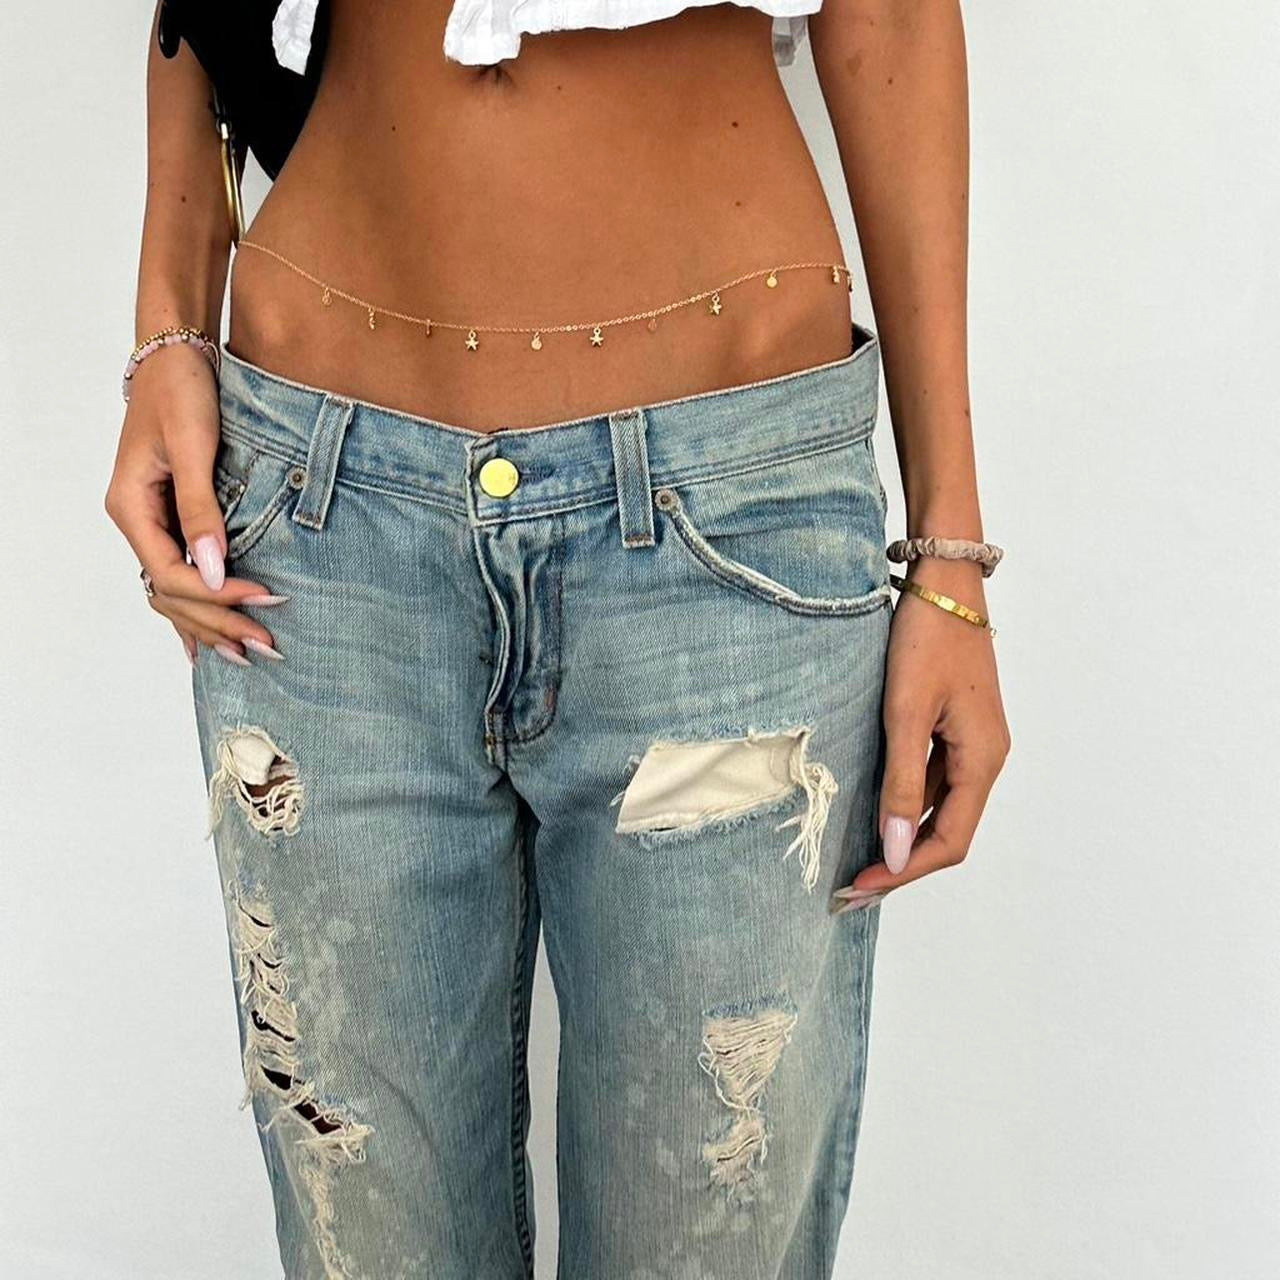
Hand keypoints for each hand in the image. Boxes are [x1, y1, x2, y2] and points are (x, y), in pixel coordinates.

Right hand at [104, 343, 285, 665]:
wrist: (177, 355)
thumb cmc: (183, 391)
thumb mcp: (193, 447)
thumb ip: (202, 509)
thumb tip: (214, 570)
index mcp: (132, 507)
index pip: (170, 573)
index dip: (216, 595)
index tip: (264, 599)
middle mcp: (136, 520)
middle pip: (171, 592)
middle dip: (218, 621)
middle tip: (267, 644)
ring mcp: (151, 522)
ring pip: (174, 591)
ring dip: (210, 623)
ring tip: (247, 656)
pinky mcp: (171, 519)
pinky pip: (178, 575)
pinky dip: (197, 608)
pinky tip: (208, 643)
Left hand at [835, 557, 1010, 909]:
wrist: (944, 582)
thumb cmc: (926, 640)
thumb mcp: (905, 714)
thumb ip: (903, 785)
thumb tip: (898, 851)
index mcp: (983, 760)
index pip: (950, 842)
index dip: (906, 871)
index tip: (860, 887)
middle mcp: (985, 759)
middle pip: (948, 832)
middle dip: (902, 864)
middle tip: (851, 889)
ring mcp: (973, 744)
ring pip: (941, 810)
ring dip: (902, 839)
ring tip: (858, 861)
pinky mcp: (956, 728)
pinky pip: (935, 782)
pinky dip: (907, 806)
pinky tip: (875, 814)